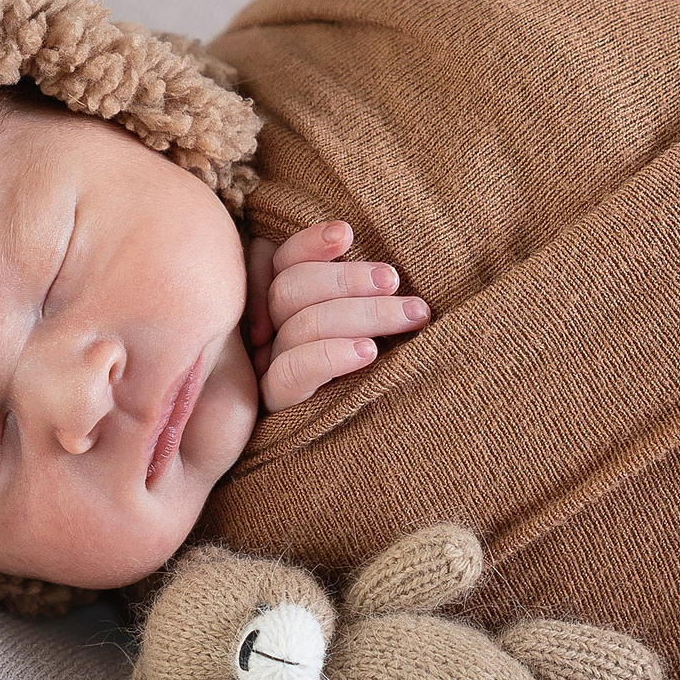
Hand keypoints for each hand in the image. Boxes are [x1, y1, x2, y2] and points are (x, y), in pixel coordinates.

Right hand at [246, 220, 431, 410]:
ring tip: (411, 314)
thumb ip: (364, 294)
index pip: (278, 264)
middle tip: (394, 281)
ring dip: (362, 313)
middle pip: (288, 290)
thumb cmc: (379, 374)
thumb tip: (382, 263)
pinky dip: (331, 355)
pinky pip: (292, 372)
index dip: (308, 244)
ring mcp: (267, 370)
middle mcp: (268, 335)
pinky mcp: (277, 405)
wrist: (370, 445)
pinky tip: (368, 352)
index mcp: (283, 308)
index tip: (347, 234)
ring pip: (298, 325)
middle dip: (346, 280)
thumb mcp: (374, 324)